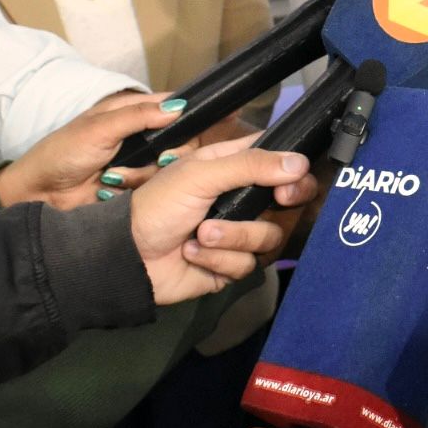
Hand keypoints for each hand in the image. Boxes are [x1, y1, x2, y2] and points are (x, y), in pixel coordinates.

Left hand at [0, 91, 186, 208]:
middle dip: (171, 150)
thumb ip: (138, 116)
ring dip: (149, 171)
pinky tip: (120, 187)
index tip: (199, 126)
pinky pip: (157, 184)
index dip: (187, 113)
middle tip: (161, 158)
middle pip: (180, 137)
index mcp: (131, 111)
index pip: (172, 105)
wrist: (40, 194)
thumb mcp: (99, 128)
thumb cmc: (63, 153)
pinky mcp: (138, 185)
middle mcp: (141, 134)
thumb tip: (178, 106)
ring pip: (172, 163)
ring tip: (119, 176)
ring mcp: (141, 160)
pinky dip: (141, 186)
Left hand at [128, 137, 317, 304]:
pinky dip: (219, 259)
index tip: (292, 178)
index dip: (294, 168)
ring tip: (201, 234)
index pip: (280, 161)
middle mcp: (244, 198)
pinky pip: (247, 263)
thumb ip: (251, 165)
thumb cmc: (159, 203)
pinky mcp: (232, 265)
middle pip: (290, 200)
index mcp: (235, 168)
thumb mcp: (201, 174)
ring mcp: (240, 233)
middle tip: (278, 200)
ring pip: (269, 235)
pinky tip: (193, 253)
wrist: (126, 255)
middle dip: (283, 203)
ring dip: (234, 235)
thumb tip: (300, 163)